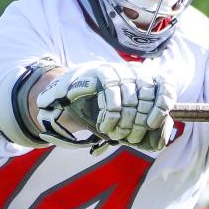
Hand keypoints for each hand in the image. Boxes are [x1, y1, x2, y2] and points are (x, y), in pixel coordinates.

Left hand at [36, 63, 175, 150]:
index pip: (112, 91)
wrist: (94, 85)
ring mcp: (141, 75)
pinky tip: (156, 125)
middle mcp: (122, 70)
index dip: (112, 114)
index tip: (107, 130)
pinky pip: (166, 91)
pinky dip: (163, 108)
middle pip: (132, 97)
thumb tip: (43, 102)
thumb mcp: (61, 93)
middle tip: (119, 138)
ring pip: (150, 97)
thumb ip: (52, 97)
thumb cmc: (78, 93)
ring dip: (144, 121)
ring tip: (133, 137)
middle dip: (128, 123)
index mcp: (99, 72)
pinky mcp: (156, 81)